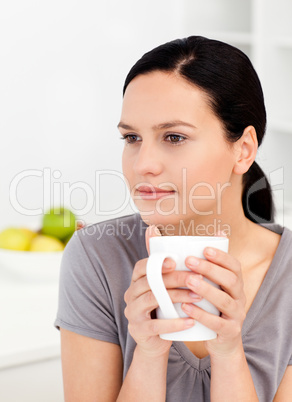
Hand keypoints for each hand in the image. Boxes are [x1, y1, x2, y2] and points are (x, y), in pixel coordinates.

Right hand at [124, 225, 196, 356]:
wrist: (154, 341)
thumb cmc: (161, 307)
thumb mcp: (160, 285)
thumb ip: (159, 260)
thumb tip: (152, 227)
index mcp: (136, 282)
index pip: (141, 267)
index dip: (157, 263)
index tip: (176, 261)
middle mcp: (131, 295)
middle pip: (150, 282)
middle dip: (174, 278)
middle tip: (197, 278)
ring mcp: (133, 314)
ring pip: (153, 300)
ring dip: (177, 296)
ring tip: (198, 296)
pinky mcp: (140, 331)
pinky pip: (156, 325)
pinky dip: (175, 323)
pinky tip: (191, 320)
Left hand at [182, 246, 245, 356]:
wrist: (221, 341)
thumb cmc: (211, 307)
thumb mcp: (212, 286)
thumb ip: (207, 265)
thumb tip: (211, 234)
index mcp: (236, 284)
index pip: (234, 266)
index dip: (221, 256)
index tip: (204, 248)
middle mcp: (240, 297)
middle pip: (231, 280)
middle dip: (210, 269)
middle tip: (189, 261)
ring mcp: (236, 315)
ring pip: (225, 301)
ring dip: (206, 289)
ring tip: (188, 281)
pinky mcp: (229, 332)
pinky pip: (217, 323)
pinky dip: (201, 315)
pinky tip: (186, 307)